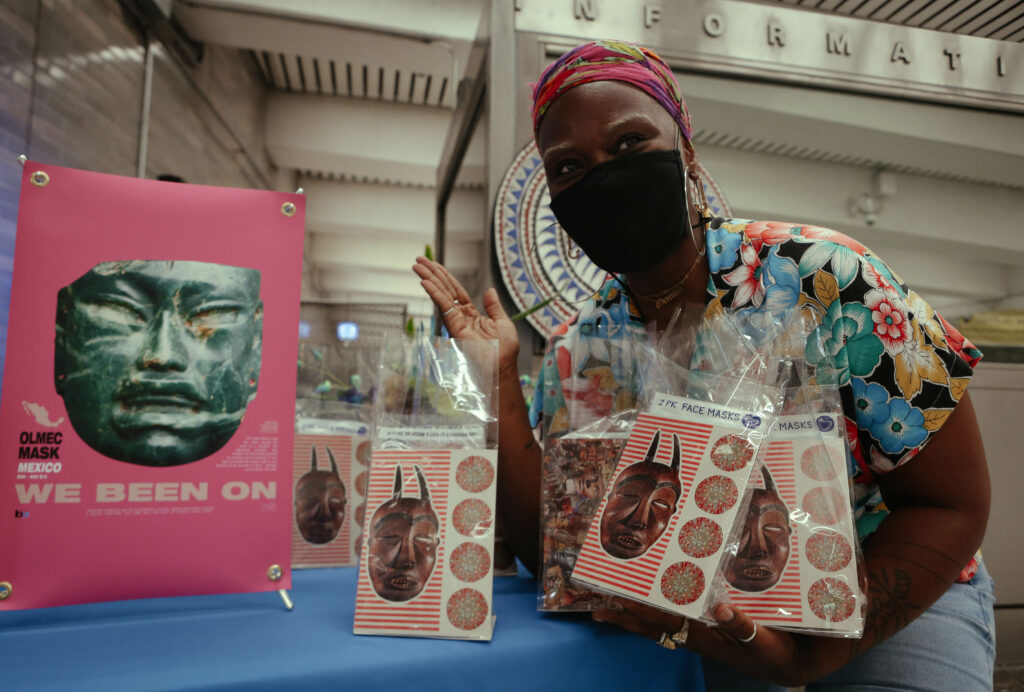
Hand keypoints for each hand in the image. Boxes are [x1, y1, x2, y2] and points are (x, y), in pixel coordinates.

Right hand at [413, 257, 519, 372]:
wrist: (503, 367)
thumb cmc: (505, 351)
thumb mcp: (503, 323)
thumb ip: (494, 307)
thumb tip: (490, 290)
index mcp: (472, 315)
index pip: (456, 292)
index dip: (445, 278)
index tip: (435, 265)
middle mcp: (461, 317)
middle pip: (445, 291)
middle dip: (432, 274)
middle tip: (419, 260)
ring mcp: (457, 323)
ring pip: (441, 296)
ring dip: (429, 280)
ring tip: (417, 266)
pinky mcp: (455, 328)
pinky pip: (444, 307)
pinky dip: (435, 294)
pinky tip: (425, 282)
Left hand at [592, 597, 809, 686]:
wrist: (785, 663)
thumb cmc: (773, 650)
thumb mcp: (762, 639)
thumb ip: (742, 625)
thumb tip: (719, 607)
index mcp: (705, 636)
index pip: (666, 621)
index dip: (642, 611)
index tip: (619, 600)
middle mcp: (695, 636)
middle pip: (653, 627)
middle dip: (626, 617)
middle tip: (598, 609)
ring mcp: (698, 635)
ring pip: (659, 626)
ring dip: (636, 616)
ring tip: (611, 607)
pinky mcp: (705, 632)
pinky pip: (674, 623)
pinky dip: (657, 615)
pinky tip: (648, 606)